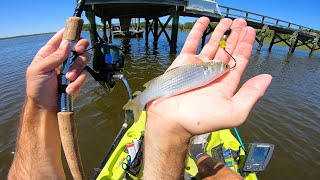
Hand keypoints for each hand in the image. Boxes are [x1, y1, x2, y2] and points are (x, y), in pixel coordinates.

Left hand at [26, 29, 90, 108]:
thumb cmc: (38, 88)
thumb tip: (67, 43)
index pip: (62, 37)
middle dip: (81, 47)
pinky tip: (69, 89)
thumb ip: (54, 56)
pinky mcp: (79, 79)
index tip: (76, 35)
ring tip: (68, 78)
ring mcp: (72, 68)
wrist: (46, 107)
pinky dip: (78, 82)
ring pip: (84, 59)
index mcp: (50, 52)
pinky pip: (85, 75)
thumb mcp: (40, 70)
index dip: (70, 33)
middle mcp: (63, 58)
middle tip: (79, 51)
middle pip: (79, 45)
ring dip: (78, 68)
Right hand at [146, 17, 271, 135]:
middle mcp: (214, 73)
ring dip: (221, 32)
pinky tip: (205, 22)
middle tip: (242, 22)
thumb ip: (251, 94)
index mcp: (226, 83)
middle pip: (228, 50)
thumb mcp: (233, 112)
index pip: (239, 60)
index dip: (246, 46)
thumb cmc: (201, 119)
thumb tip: (268, 78)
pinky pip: (192, 43)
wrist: (171, 120)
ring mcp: (199, 66)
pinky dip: (198, 31)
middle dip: (236, 36)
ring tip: (229, 20)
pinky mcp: (184, 62)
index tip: (251, 32)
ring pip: (212, 44)